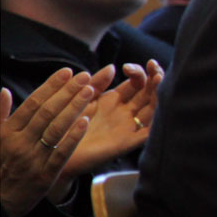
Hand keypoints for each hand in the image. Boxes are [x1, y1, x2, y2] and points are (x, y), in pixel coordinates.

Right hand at [1, 69, 95, 216]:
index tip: (67, 72)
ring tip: (90, 91)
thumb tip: (5, 91)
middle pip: (47, 112)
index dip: (51, 86)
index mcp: (8, 133)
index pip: (33, 103)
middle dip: (67, 92)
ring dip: (74, 108)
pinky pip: (61, 153)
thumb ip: (1, 115)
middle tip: (85, 77)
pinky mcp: (45, 175)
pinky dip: (74, 136)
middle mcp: (20, 143)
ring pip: (56, 129)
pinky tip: (87, 121)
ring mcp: (33, 159)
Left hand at [58, 60, 164, 186]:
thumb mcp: (81, 98)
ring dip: (159, 94)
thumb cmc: (64, 124)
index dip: (138, 72)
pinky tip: (161, 106)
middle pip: (149, 93)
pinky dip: (158, 120)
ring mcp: (128, 127)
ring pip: (153, 108)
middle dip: (155, 78)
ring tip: (159, 79)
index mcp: (114, 99)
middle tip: (155, 68)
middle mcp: (125, 112)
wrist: (55, 149)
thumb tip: (113, 67)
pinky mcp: (127, 142)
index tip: (127, 67)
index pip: (136, 82)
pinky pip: (149, 132)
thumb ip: (96, 83)